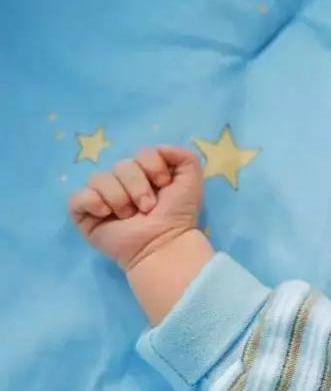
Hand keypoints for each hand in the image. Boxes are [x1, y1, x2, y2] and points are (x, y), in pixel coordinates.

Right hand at [67, 145, 203, 271]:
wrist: (164, 243)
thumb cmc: (178, 214)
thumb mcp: (192, 180)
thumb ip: (184, 155)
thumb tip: (159, 147)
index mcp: (145, 173)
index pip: (142, 152)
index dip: (153, 166)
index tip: (164, 185)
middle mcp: (122, 183)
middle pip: (121, 165)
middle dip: (138, 187)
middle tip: (148, 208)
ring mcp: (101, 198)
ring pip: (99, 178)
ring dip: (120, 197)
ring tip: (130, 216)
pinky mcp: (84, 214)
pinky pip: (78, 196)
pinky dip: (93, 202)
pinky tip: (106, 214)